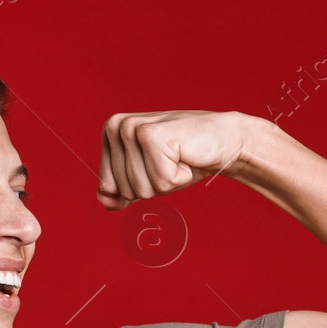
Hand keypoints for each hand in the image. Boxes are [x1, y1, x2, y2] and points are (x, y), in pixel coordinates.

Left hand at [97, 109, 258, 209]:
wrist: (223, 140)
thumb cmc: (184, 159)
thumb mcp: (147, 177)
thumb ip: (121, 190)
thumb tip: (103, 201)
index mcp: (109, 132)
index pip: (107, 186)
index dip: (137, 184)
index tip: (156, 163)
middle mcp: (116, 126)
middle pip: (124, 189)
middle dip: (153, 184)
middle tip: (170, 160)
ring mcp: (132, 129)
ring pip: (141, 189)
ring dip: (166, 181)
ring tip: (178, 156)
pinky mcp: (151, 137)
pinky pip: (160, 182)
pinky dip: (178, 177)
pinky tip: (185, 156)